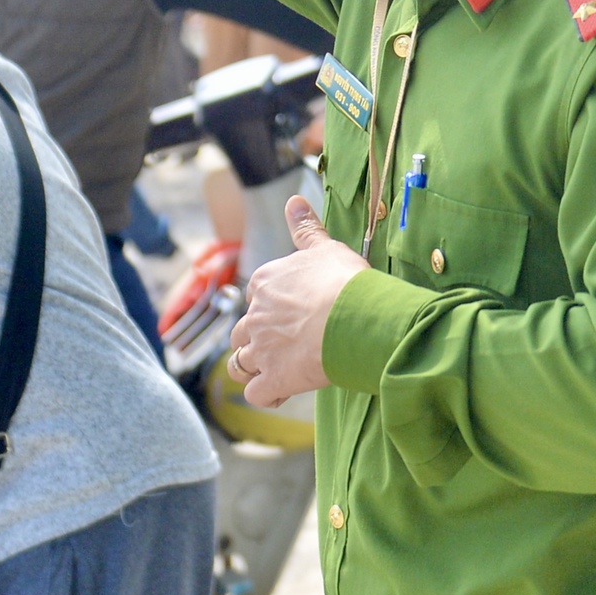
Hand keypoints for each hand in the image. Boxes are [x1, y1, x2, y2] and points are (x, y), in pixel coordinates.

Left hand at [227, 195, 365, 407]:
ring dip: (252, 368)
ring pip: (239, 363)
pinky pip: (256, 393)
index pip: (255, 296)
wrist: (355, 318)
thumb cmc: (343, 281)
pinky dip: (265, 394)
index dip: (269, 306)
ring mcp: (262, 350)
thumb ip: (306, 227)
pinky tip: (281, 392)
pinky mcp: (274, 379)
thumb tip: (294, 200)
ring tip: (274, 370)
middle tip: (285, 344)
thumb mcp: (325, 247)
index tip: (291, 313)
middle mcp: (256, 316)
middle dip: (256, 339)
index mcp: (265, 282)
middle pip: (241, 332)